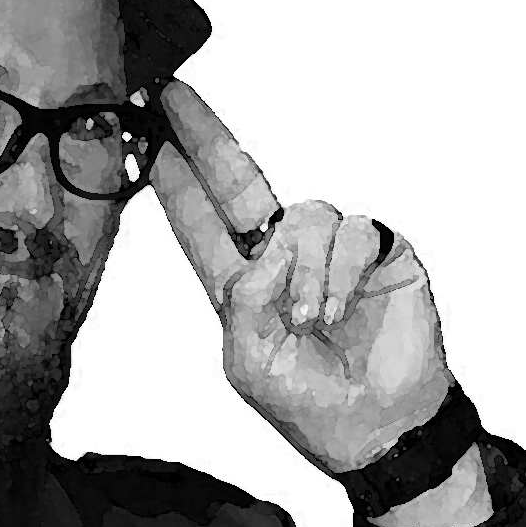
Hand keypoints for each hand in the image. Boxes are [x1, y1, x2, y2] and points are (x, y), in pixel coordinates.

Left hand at [149, 80, 451, 474]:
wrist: (378, 429)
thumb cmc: (308, 401)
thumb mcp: (250, 361)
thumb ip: (244, 302)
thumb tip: (267, 245)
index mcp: (239, 282)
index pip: (200, 219)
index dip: (174, 179)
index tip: (146, 136)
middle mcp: (281, 254)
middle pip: (238, 181)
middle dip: (204, 137)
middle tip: (173, 97)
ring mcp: (329, 250)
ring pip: (304, 215)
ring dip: (304, 271)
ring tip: (311, 320)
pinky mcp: (377, 251)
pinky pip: (351, 232)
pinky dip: (340, 272)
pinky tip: (338, 310)